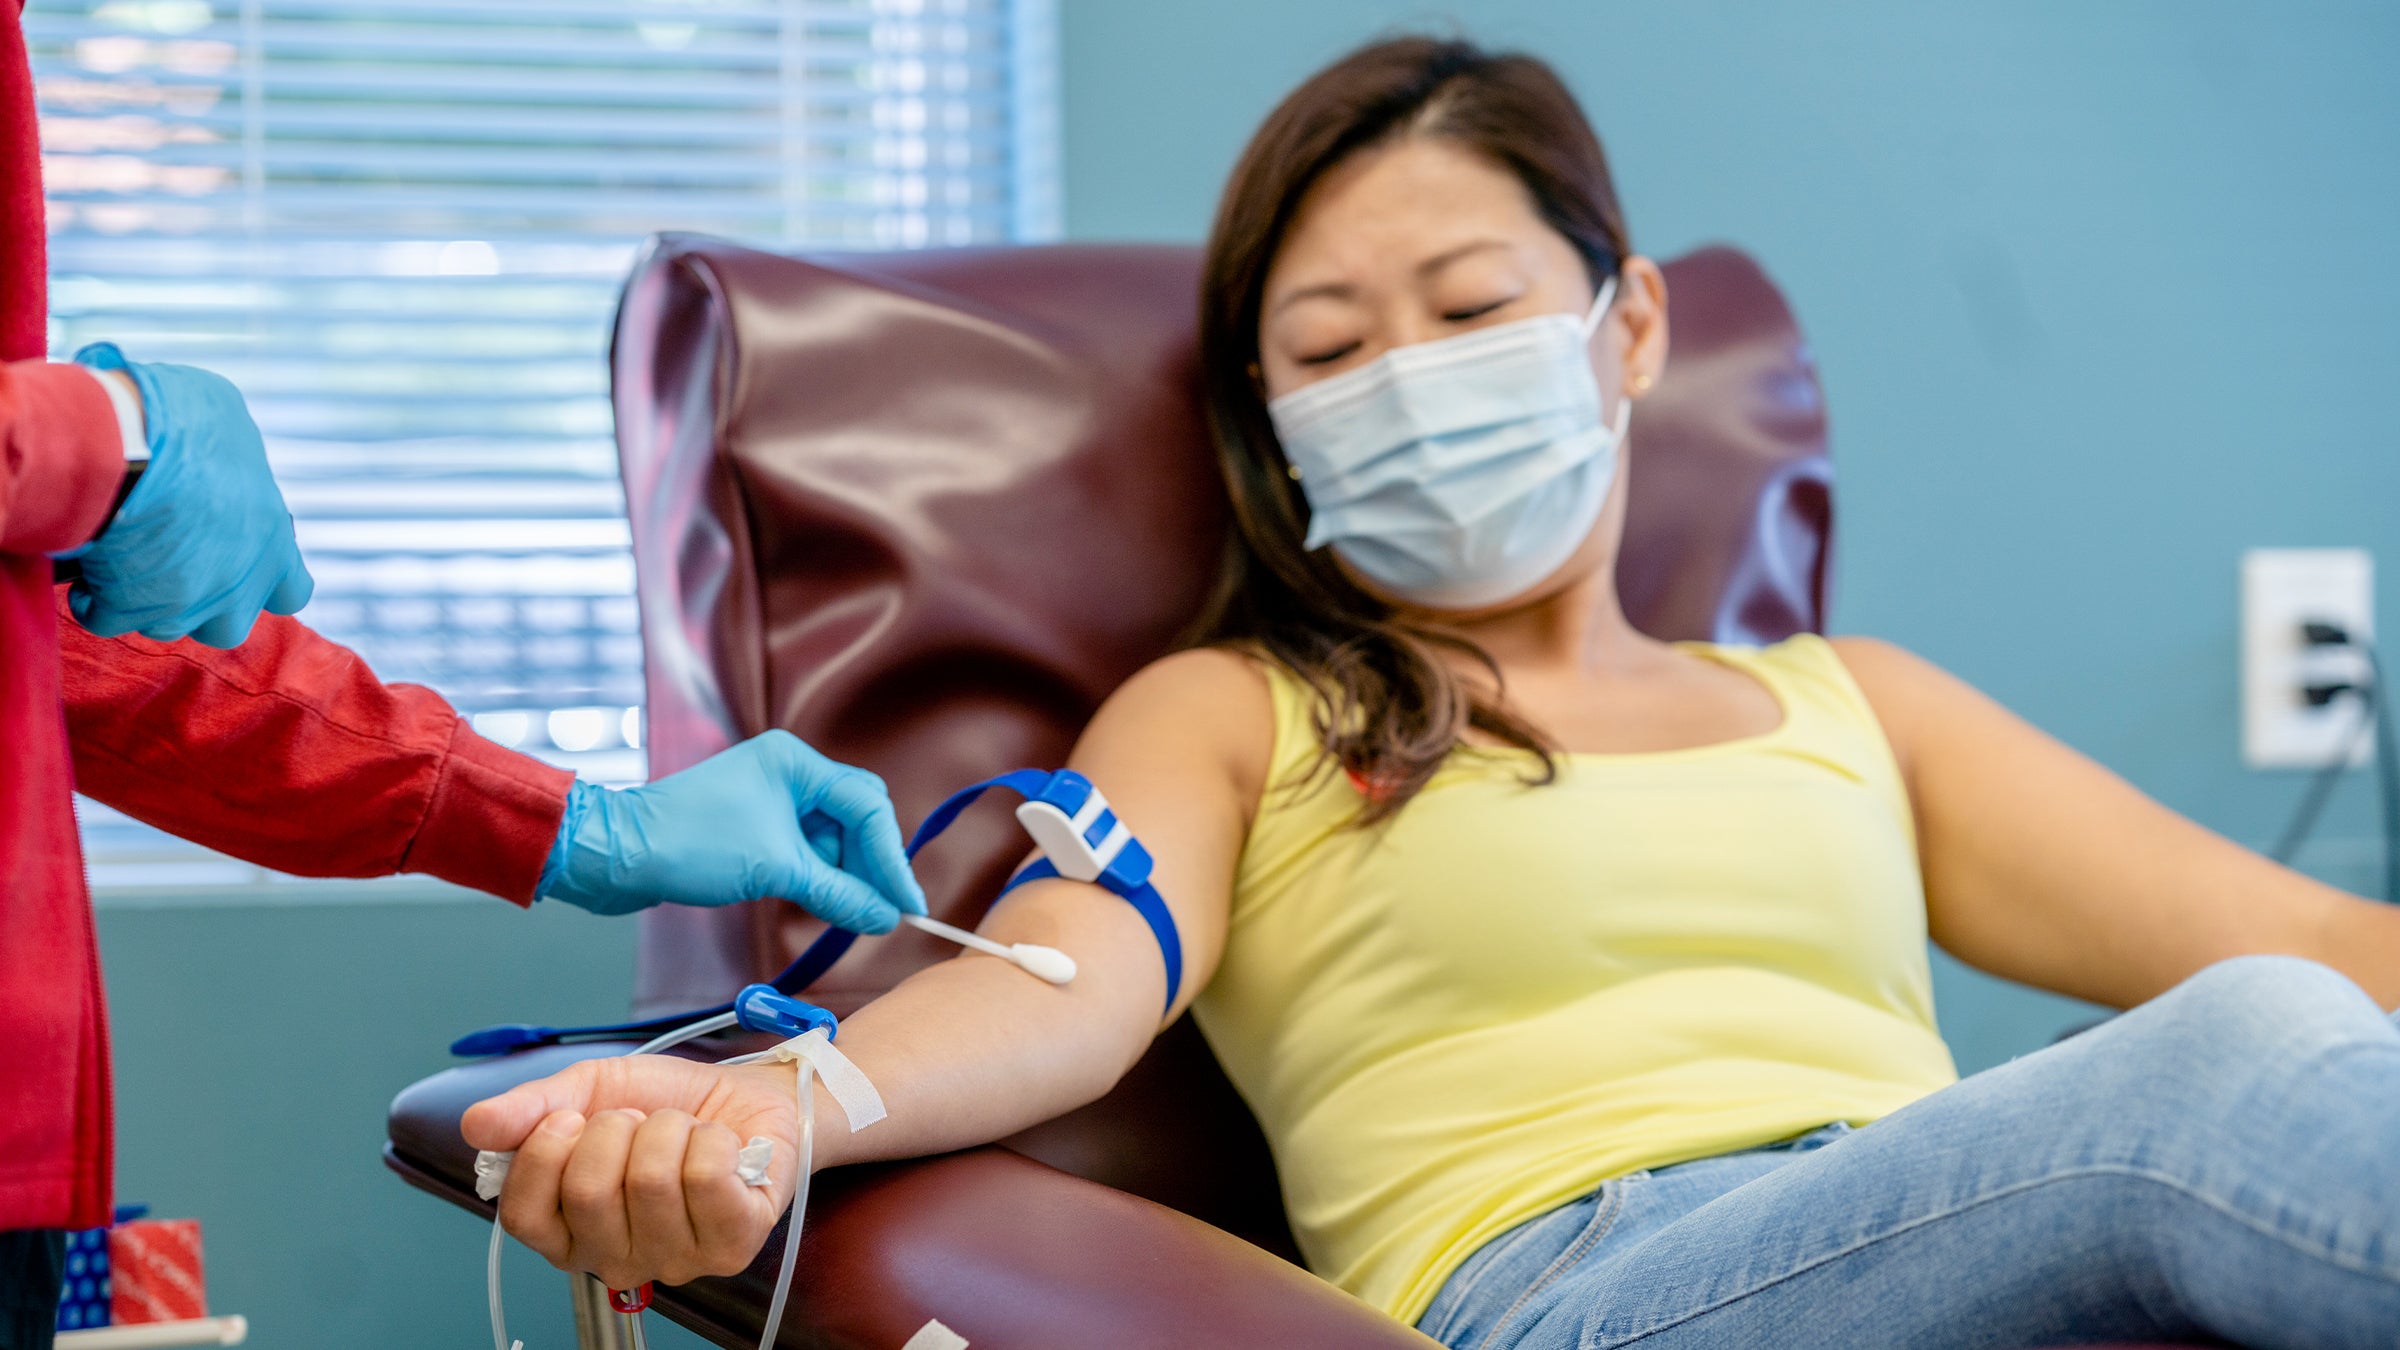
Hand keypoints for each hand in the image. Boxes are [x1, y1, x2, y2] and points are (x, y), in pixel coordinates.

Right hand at [64, 343, 312, 646]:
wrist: (125, 444)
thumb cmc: (183, 420)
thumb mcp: (226, 420)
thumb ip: (230, 456)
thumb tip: (210, 447)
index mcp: (271, 543)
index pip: (292, 591)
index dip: (265, 584)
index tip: (238, 564)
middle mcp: (237, 585)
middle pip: (227, 624)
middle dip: (200, 604)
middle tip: (170, 565)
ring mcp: (182, 605)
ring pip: (165, 624)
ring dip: (145, 599)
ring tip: (121, 556)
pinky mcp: (126, 609)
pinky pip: (106, 620)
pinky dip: (92, 600)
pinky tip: (83, 569)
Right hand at [462, 1055, 800, 1289]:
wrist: (747, 1093)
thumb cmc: (666, 1103)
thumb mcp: (589, 1091)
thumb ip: (531, 1109)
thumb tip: (475, 1126)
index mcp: (569, 1232)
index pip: (522, 1217)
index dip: (542, 1156)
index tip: (570, 1118)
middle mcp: (617, 1260)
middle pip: (588, 1193)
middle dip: (615, 1129)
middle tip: (639, 1123)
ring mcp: (675, 1261)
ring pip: (651, 1181)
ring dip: (668, 1129)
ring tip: (681, 1132)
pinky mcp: (732, 1247)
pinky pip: (706, 1179)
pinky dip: (712, 1140)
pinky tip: (721, 1147)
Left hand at [539, 729, 927, 930]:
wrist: (619, 855)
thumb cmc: (691, 845)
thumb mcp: (776, 870)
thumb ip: (839, 893)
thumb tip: (886, 917)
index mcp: (797, 763)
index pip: (867, 806)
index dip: (892, 858)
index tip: (908, 903)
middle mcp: (790, 773)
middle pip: (856, 818)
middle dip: (872, 864)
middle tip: (888, 911)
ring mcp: (773, 798)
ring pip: (833, 839)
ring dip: (846, 875)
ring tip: (857, 915)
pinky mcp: (757, 825)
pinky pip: (806, 850)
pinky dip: (820, 877)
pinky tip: (828, 903)